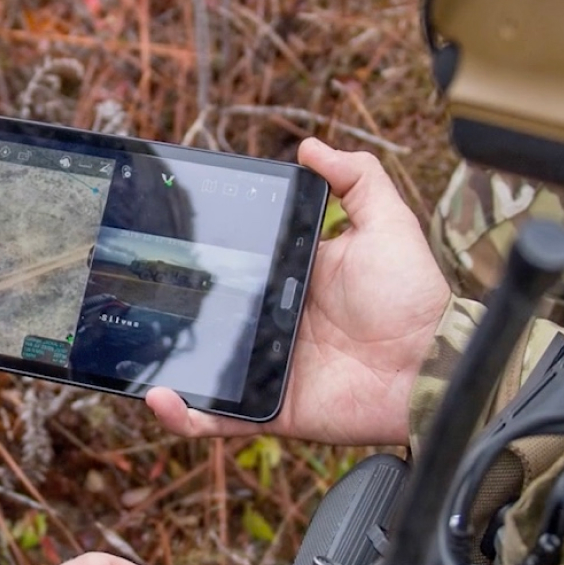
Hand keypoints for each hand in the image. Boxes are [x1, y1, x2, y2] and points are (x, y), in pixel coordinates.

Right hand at [147, 139, 450, 446]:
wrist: (433, 365)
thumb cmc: (414, 295)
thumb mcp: (386, 222)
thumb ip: (356, 179)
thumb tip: (309, 146)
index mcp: (292, 281)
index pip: (236, 265)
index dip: (202, 256)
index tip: (167, 238)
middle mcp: (274, 325)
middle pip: (210, 315)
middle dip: (170, 307)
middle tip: (133, 290)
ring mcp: (269, 370)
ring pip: (203, 368)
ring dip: (163, 364)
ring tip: (130, 349)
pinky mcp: (272, 410)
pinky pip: (219, 417)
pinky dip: (184, 415)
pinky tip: (158, 397)